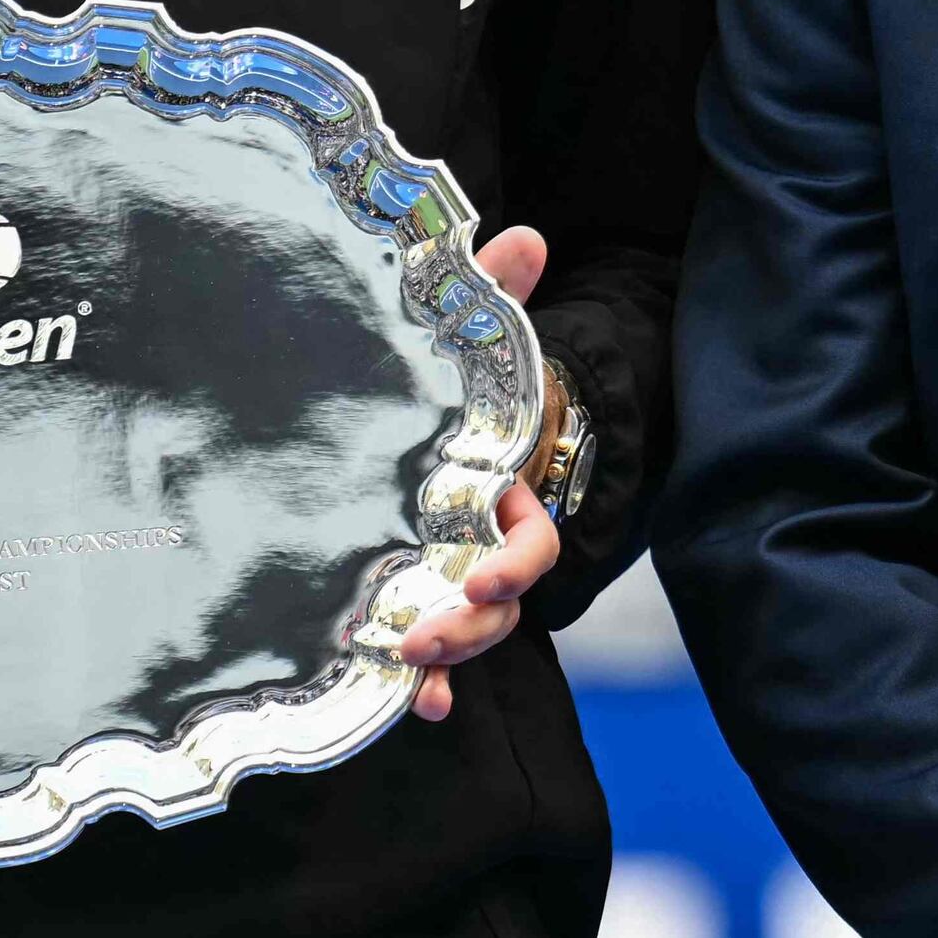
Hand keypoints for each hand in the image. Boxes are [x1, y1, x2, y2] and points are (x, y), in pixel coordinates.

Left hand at [396, 224, 566, 721]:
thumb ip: (498, 291)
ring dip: (446, 659)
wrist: (440, 412)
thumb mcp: (479, 335)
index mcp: (507, 493)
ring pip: (469, 632)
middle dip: (472, 627)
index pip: (532, 541)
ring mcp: (452, 575)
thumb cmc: (467, 379)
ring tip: (410, 670)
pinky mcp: (415, 594)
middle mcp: (486, 543)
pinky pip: (428, 650)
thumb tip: (525, 235)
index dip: (516, 562)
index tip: (485, 572)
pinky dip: (423, 683)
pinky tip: (406, 703)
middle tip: (425, 639)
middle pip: (499, 605)